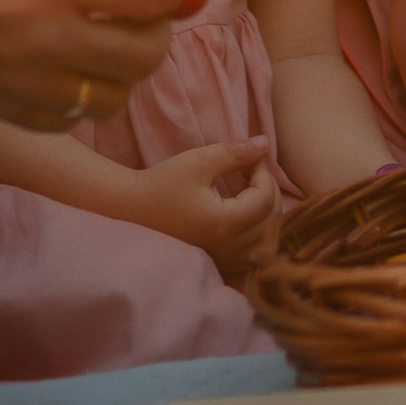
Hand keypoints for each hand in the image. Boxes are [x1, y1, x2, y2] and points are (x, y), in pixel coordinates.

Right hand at [0, 0, 185, 129]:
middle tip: (142, 18)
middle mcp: (53, 35)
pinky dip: (77, 97)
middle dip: (154, 34)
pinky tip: (62, 69)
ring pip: (111, 97)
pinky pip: (67, 118)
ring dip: (118, 72)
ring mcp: (27, 79)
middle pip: (145, 55)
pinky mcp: (1, 107)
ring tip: (100, 45)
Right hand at [130, 140, 280, 279]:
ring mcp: (225, 257)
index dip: (264, 173)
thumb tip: (265, 143)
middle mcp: (229, 246)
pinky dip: (260, 232)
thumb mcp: (198, 162)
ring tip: (251, 189)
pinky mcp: (220, 261)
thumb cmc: (163, 183)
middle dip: (269, 190)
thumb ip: (234, 153)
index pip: (264, 198)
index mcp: (225, 223)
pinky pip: (255, 252)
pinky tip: (248, 214)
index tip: (250, 156)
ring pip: (267, 239)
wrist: (133, 208)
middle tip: (252, 169)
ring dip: (267, 212)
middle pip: (271, 221)